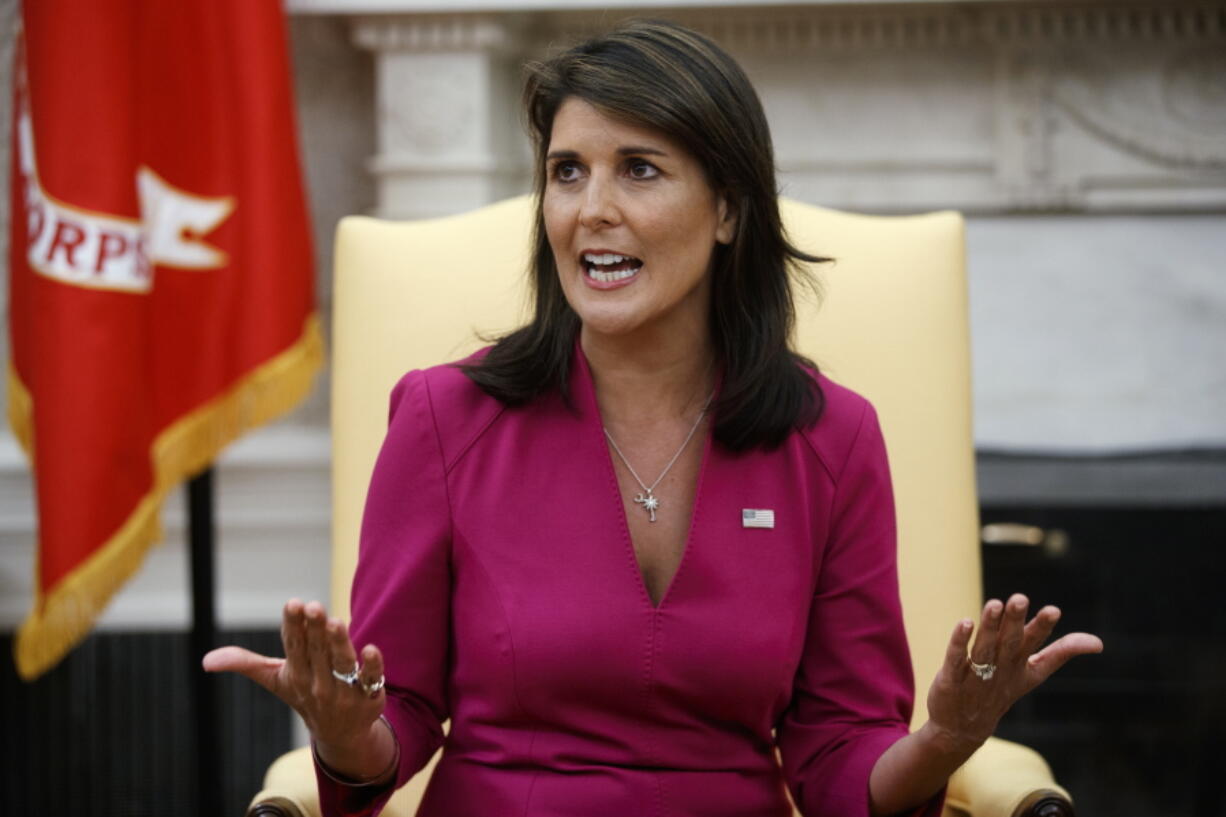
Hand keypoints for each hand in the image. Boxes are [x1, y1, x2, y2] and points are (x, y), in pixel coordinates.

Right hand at [202, 599, 393, 778]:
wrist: (339, 733)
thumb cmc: (304, 694)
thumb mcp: (275, 679)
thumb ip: (245, 663)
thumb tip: (205, 660)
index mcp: (296, 673)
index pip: (293, 646)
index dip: (293, 625)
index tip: (293, 604)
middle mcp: (318, 681)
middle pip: (317, 651)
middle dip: (315, 629)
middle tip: (314, 606)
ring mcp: (344, 689)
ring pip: (342, 663)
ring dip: (339, 644)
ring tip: (336, 622)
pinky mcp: (369, 693)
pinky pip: (371, 678)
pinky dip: (373, 666)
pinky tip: (372, 648)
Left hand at [924, 593, 1102, 755]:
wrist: (962, 729)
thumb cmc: (1000, 691)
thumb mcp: (1032, 674)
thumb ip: (1060, 653)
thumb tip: (1098, 643)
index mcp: (1021, 668)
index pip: (1036, 647)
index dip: (1043, 629)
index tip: (1054, 610)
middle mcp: (1001, 671)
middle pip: (1009, 643)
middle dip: (1015, 621)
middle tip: (1020, 598)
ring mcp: (976, 676)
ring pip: (983, 649)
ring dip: (989, 626)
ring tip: (994, 603)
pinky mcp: (951, 679)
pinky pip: (955, 658)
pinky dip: (960, 642)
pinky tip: (965, 623)